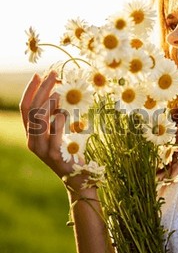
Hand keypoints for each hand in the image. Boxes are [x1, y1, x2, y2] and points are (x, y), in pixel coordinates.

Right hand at [19, 71, 83, 189]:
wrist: (77, 178)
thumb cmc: (70, 152)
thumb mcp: (59, 132)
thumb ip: (55, 116)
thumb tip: (59, 92)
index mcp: (31, 134)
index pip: (25, 108)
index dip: (31, 90)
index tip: (39, 74)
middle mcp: (32, 142)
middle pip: (32, 110)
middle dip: (42, 90)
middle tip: (54, 75)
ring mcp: (42, 149)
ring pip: (39, 122)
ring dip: (48, 104)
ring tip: (59, 92)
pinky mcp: (55, 155)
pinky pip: (55, 134)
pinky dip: (59, 121)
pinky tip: (65, 112)